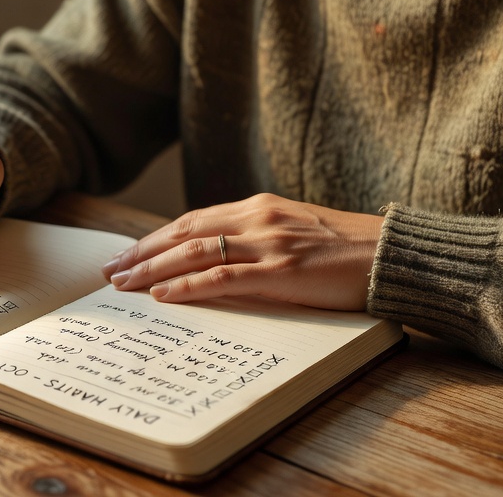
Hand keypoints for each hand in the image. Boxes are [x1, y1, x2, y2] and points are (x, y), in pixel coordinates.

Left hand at [100, 194, 383, 310]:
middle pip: (183, 232)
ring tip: (122, 284)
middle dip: (141, 252)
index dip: (156, 237)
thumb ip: (259, 240)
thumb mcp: (297, 234)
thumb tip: (219, 262)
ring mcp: (269, 243)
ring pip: (194, 252)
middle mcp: (258, 218)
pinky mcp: (281, 271)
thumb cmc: (349, 252)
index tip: (128, 254)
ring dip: (152, 269)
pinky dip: (187, 286)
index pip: (193, 220)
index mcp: (260, 207)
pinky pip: (222, 277)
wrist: (393, 255)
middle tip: (108, 270)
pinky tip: (163, 296)